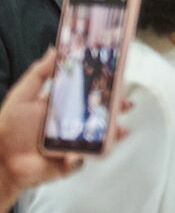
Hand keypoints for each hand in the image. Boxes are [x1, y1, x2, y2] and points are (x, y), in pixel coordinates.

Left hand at [0, 50, 121, 211]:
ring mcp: (74, 142)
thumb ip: (39, 73)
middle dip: (116, 109)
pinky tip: (80, 152)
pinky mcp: (72, 161)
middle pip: (100, 114)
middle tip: (125, 105)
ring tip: (119, 130)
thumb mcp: (22, 95)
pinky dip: (88, 155)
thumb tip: (55, 50)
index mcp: (61, 106)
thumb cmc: (8, 128)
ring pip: (101, 136)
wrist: (1, 161)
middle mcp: (70, 123)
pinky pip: (87, 157)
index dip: (103, 88)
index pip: (86, 93)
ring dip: (113, 133)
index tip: (116, 81)